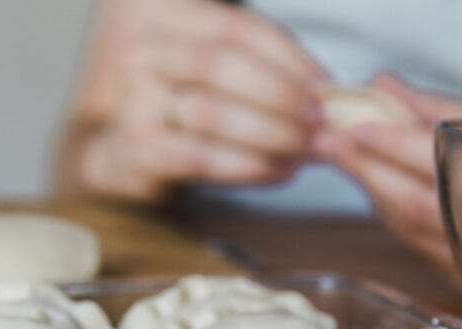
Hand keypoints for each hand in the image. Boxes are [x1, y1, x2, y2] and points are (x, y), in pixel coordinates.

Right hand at [63, 0, 324, 200]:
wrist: (131, 157)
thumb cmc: (190, 113)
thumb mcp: (222, 78)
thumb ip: (266, 73)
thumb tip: (330, 95)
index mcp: (172, 22)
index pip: (239, 29)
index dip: (290, 58)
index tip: (328, 89)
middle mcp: (146, 53)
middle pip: (222, 65)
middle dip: (281, 96)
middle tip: (322, 124)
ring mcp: (134, 101)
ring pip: (211, 113)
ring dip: (271, 134)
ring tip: (308, 151)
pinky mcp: (137, 150)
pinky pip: (200, 158)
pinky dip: (249, 167)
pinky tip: (281, 172)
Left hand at [313, 73, 461, 274]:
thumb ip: (443, 107)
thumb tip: (384, 87)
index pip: (439, 163)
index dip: (392, 144)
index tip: (353, 124)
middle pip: (412, 202)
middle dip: (363, 169)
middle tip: (322, 139)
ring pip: (408, 227)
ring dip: (369, 189)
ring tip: (336, 153)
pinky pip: (415, 243)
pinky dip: (389, 211)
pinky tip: (372, 185)